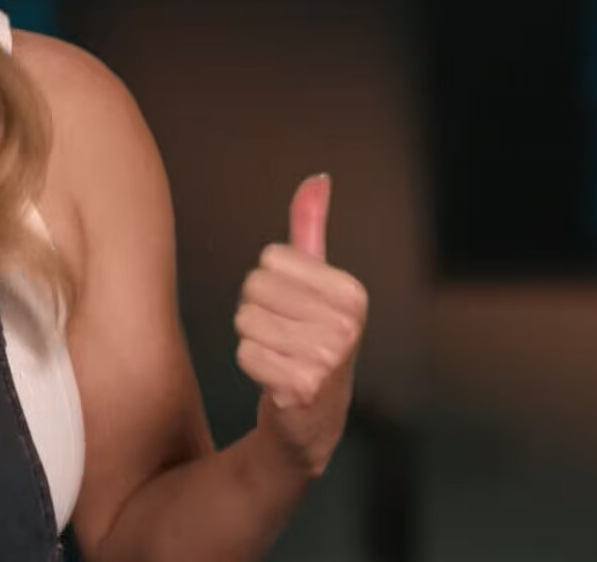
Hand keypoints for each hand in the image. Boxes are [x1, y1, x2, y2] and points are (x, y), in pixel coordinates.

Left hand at [234, 173, 366, 478]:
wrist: (312, 417)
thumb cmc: (309, 339)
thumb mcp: (315, 283)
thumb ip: (312, 229)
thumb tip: (317, 179)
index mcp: (353, 293)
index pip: (270, 259)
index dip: (269, 283)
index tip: (292, 310)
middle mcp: (348, 325)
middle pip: (254, 288)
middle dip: (257, 311)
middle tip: (282, 337)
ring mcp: (328, 358)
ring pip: (245, 320)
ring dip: (252, 339)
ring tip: (278, 357)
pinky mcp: (303, 387)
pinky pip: (244, 353)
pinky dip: (251, 365)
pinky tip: (274, 379)